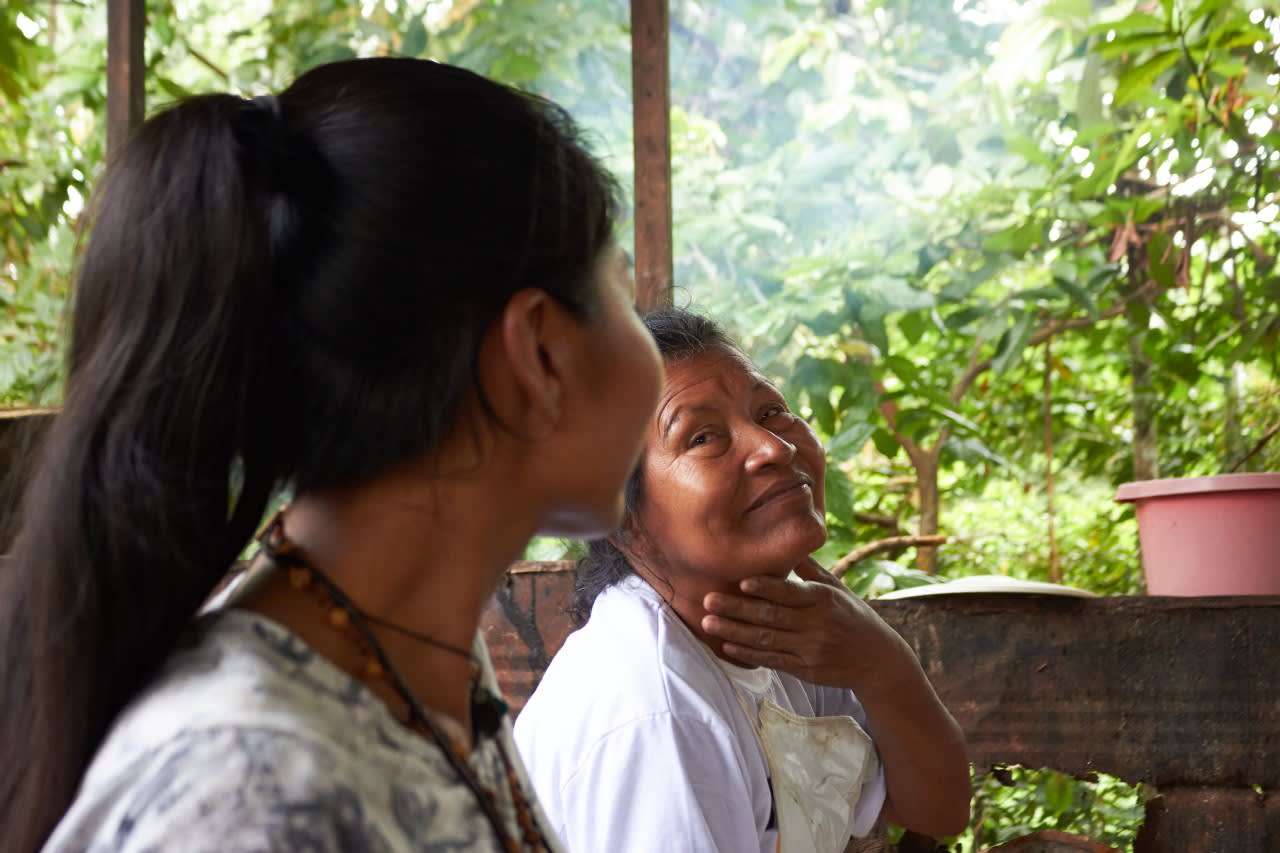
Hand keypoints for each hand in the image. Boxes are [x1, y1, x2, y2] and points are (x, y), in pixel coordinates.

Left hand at [700, 557, 911, 692]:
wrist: (877, 659)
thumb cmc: (852, 616)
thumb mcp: (838, 588)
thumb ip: (810, 570)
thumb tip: (789, 544)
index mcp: (824, 600)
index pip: (791, 593)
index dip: (766, 587)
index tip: (741, 581)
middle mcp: (817, 624)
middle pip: (771, 616)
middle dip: (737, 609)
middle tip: (707, 601)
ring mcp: (810, 649)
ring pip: (767, 640)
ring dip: (734, 632)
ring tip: (708, 624)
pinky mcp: (806, 670)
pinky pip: (773, 661)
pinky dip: (749, 654)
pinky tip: (728, 646)